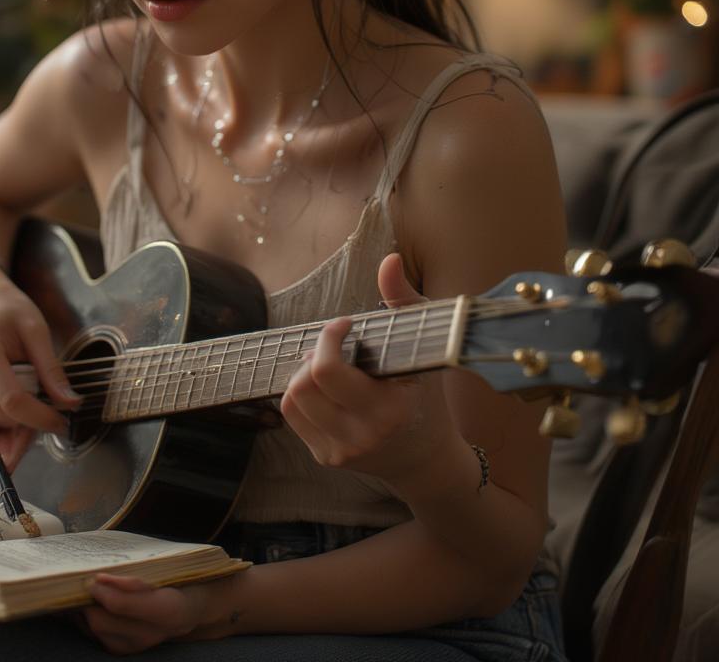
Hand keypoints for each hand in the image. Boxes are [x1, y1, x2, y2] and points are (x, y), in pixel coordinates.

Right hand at [0, 261, 79, 469]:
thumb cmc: (9, 308)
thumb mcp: (36, 329)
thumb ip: (51, 369)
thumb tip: (71, 404)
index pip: (12, 401)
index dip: (41, 418)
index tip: (63, 423)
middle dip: (27, 429)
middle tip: (51, 418)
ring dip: (9, 436)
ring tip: (32, 419)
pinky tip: (15, 423)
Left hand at [78, 574, 210, 653]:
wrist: (190, 608)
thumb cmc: (178, 580)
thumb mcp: (166, 570)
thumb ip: (134, 577)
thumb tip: (100, 578)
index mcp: (167, 610)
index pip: (121, 605)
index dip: (101, 590)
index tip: (92, 575)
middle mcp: (150, 635)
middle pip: (102, 622)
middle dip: (85, 601)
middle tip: (78, 580)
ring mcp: (136, 646)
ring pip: (95, 630)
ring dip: (83, 610)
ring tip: (78, 589)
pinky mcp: (124, 650)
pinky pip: (96, 636)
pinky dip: (87, 618)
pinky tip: (85, 603)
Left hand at [280, 253, 457, 487]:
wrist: (426, 460)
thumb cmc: (426, 395)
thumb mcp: (424, 347)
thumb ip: (404, 301)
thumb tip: (389, 259)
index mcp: (389, 410)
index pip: (328, 371)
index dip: (327, 338)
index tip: (344, 324)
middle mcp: (363, 435)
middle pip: (305, 382)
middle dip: (315, 352)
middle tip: (334, 344)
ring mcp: (341, 451)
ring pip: (293, 397)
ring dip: (304, 372)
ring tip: (327, 365)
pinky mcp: (326, 458)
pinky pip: (292, 414)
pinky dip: (301, 392)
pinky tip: (324, 388)